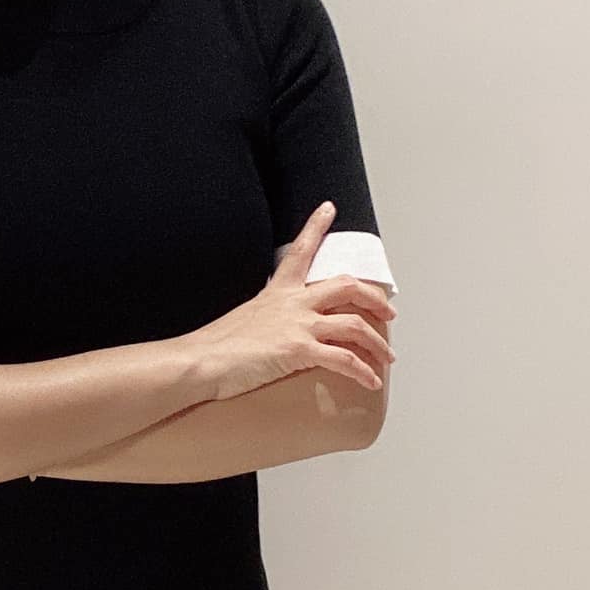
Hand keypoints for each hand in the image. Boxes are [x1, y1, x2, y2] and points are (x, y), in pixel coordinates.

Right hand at [189, 201, 397, 402]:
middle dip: (374, 299)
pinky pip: (344, 359)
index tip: (328, 209)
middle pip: (347, 286)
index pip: (301, 250)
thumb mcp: (245, 320)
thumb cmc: (216, 346)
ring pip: (354, 324)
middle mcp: (292, 302)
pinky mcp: (298, 349)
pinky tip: (370, 381)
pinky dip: (363, 370)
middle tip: (388, 314)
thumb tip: (273, 331)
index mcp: (276, 292)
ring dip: (377, 343)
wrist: (200, 360)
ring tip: (386, 357)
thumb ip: (267, 319)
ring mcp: (297, 324)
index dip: (316, 226)